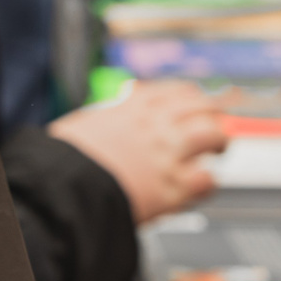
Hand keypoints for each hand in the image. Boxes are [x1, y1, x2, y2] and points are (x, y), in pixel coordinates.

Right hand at [47, 80, 227, 222]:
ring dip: (220, 141)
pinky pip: (207, 179)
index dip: (191, 98)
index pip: (176, 91)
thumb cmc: (62, 162)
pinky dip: (208, 182)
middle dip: (214, 113)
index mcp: (132, 107)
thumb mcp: (82, 124)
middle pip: (202, 106)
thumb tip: (117, 107)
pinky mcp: (172, 186)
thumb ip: (108, 115)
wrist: (61, 188)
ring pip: (213, 134)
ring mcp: (167, 153)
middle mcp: (155, 124)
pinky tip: (201, 186)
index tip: (196, 103)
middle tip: (216, 124)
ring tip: (219, 150)